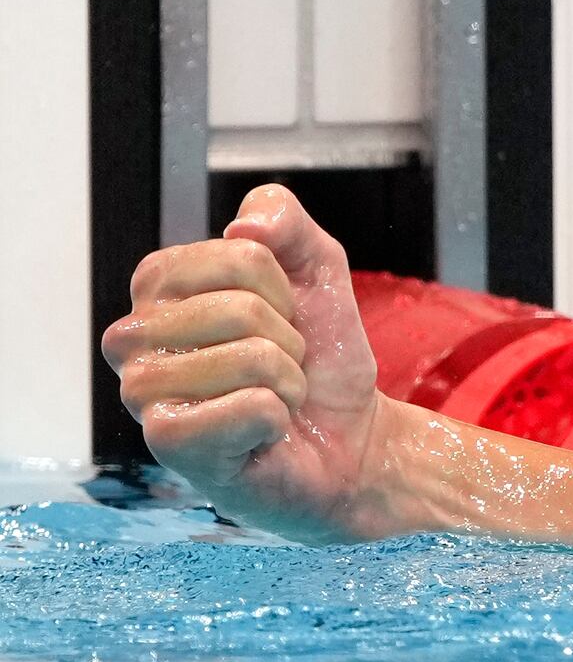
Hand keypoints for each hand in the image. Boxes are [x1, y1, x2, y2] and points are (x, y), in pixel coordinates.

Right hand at [98, 184, 398, 539]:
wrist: (350, 438)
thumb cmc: (318, 358)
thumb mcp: (317, 270)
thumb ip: (285, 220)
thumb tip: (244, 227)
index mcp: (158, 286)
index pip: (240, 254)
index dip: (284, 289)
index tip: (282, 319)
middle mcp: (134, 336)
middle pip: (241, 307)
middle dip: (287, 340)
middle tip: (279, 368)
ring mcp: (142, 392)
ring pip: (250, 358)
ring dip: (286, 382)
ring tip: (273, 399)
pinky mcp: (169, 442)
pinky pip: (250, 407)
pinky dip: (278, 417)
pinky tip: (262, 432)